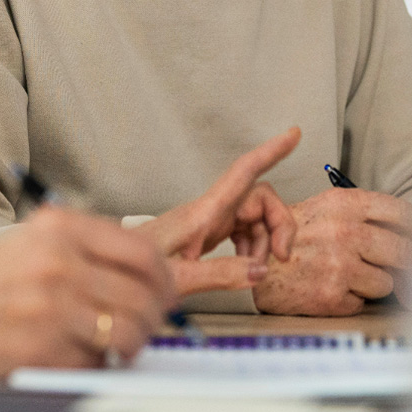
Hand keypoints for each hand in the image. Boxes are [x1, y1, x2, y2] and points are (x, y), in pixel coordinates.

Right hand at [0, 205, 174, 379]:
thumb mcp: (40, 240)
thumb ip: (91, 245)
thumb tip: (149, 267)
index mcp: (61, 228)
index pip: (141, 250)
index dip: (164, 275)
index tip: (165, 288)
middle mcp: (60, 262)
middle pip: (144, 294)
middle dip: (157, 314)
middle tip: (151, 320)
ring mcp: (54, 308)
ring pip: (129, 331)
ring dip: (135, 342)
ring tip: (122, 341)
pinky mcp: (47, 349)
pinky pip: (99, 361)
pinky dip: (100, 362)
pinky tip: (85, 351)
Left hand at [139, 127, 300, 294]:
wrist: (118, 268)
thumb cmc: (136, 268)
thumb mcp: (178, 277)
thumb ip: (220, 274)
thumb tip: (262, 270)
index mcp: (203, 212)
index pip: (243, 172)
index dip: (270, 151)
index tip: (293, 134)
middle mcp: (209, 209)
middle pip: (260, 199)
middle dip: (280, 223)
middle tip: (281, 257)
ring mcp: (209, 220)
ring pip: (255, 218)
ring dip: (266, 243)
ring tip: (255, 270)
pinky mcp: (207, 232)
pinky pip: (243, 231)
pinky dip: (253, 249)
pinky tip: (245, 267)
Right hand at [252, 188, 411, 314]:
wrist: (252, 264)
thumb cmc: (284, 236)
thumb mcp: (320, 209)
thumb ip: (360, 215)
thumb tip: (406, 234)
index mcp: (341, 204)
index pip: (400, 213)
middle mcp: (343, 231)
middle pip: (404, 251)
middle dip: (404, 262)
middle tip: (396, 265)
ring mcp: (339, 264)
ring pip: (387, 282)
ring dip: (373, 283)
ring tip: (347, 275)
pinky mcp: (334, 294)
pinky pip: (364, 302)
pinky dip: (352, 299)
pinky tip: (332, 287)